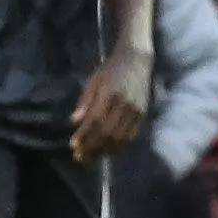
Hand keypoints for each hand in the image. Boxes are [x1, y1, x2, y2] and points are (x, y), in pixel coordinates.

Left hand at [70, 44, 151, 160]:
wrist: (137, 60)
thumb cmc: (110, 69)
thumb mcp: (93, 81)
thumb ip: (84, 102)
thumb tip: (74, 122)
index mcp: (109, 94)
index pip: (94, 121)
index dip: (84, 135)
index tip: (73, 146)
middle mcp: (124, 104)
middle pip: (107, 132)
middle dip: (92, 147)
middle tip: (80, 157)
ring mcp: (136, 110)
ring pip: (120, 137)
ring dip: (104, 150)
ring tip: (91, 157)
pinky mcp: (143, 114)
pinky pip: (131, 135)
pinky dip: (119, 146)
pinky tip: (108, 150)